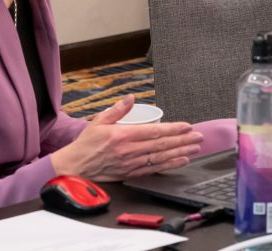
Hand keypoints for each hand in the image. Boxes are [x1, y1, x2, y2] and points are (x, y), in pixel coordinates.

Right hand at [50, 95, 203, 180]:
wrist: (73, 168)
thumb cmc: (86, 145)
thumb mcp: (99, 121)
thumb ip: (117, 109)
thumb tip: (131, 97)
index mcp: (123, 135)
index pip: (154, 132)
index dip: (173, 129)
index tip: (187, 126)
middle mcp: (129, 150)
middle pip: (161, 144)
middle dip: (182, 140)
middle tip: (198, 136)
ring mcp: (131, 163)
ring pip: (161, 157)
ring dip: (180, 152)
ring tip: (195, 147)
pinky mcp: (131, 173)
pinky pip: (154, 169)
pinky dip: (170, 165)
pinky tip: (182, 160)